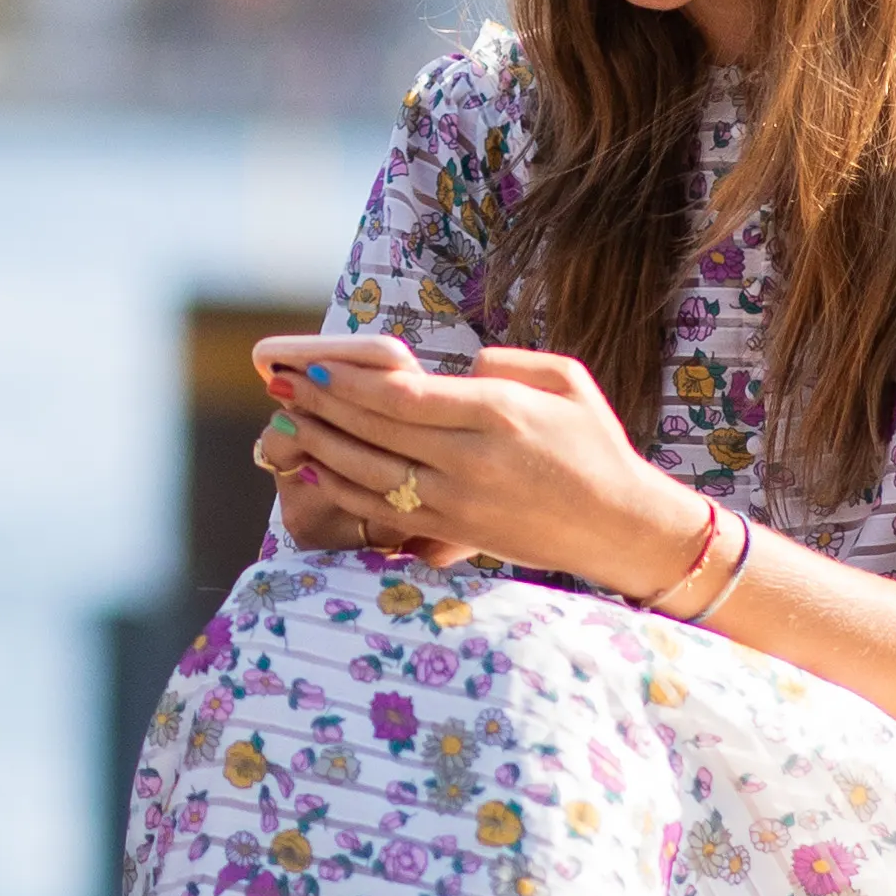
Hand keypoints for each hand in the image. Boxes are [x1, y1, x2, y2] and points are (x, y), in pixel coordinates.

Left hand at [252, 343, 696, 592]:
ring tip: (285, 422)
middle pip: (375, 431)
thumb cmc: (594, 444)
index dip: (347, 383)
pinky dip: (340, 491)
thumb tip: (459, 366)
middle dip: (319, 406)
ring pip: (369, 474)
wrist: (617, 524)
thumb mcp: (566, 381)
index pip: (402, 397)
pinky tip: (312, 471)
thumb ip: (509, 362)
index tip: (311, 366)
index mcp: (497, 413)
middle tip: (278, 384)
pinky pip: (382, 510)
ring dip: (320, 447)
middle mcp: (469, 460)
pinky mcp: (453, 532)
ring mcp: (458, 502)